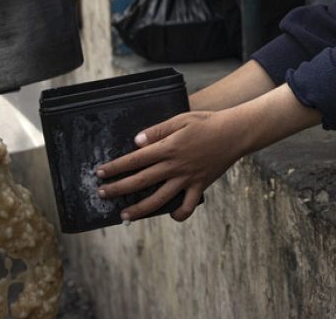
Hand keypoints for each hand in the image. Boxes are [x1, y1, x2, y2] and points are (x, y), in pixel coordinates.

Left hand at [96, 84, 319, 221]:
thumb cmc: (208, 122)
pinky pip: (188, 206)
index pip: (134, 160)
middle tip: (101, 193)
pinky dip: (179, 214)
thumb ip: (157, 131)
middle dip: (118, 189)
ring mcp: (187, 178)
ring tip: (124, 215)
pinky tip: (170, 215)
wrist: (236, 132)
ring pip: (159, 199)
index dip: (115, 167)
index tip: (100, 173)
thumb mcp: (181, 119)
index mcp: (168, 148)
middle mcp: (175, 166)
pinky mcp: (200, 186)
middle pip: (140, 181)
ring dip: (139, 209)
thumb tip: (136, 142)